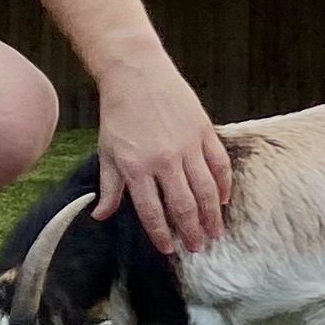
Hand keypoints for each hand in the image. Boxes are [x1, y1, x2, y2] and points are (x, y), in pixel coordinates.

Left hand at [96, 36, 232, 256]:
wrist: (136, 75)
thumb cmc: (119, 114)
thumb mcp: (107, 151)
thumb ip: (109, 187)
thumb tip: (101, 215)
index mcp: (137, 168)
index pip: (152, 211)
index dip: (161, 234)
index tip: (169, 249)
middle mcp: (164, 161)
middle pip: (183, 206)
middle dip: (191, 231)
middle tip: (197, 247)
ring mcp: (188, 146)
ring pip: (205, 190)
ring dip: (212, 215)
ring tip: (215, 232)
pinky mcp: (204, 132)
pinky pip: (219, 165)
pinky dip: (223, 184)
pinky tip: (223, 200)